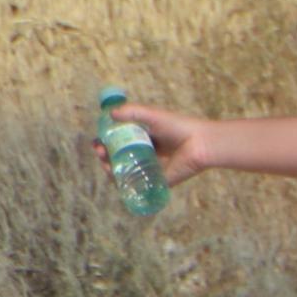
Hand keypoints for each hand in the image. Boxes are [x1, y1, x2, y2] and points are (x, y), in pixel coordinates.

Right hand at [102, 102, 220, 184]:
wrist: (199, 143)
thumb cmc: (178, 127)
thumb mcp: (153, 115)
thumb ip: (133, 111)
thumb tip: (110, 113)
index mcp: (144, 139)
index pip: (118, 143)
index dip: (105, 143)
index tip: (97, 141)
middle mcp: (145, 155)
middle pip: (118, 158)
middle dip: (104, 156)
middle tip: (100, 151)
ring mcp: (149, 169)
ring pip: (124, 171)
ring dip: (109, 168)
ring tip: (105, 161)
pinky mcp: (156, 181)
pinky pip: (136, 184)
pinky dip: (123, 182)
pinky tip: (115, 176)